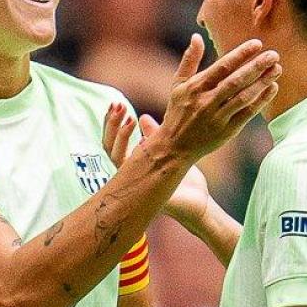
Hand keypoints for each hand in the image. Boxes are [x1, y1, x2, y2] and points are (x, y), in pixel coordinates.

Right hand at [102, 112, 211, 230]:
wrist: (198, 202)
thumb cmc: (185, 179)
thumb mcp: (171, 149)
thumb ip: (155, 135)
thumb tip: (143, 116)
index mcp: (134, 162)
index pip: (112, 141)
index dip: (111, 123)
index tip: (117, 105)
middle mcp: (130, 171)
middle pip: (107, 146)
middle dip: (109, 124)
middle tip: (117, 105)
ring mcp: (133, 179)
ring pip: (113, 154)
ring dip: (117, 132)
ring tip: (128, 116)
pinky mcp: (140, 186)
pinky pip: (126, 167)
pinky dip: (127, 146)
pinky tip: (138, 132)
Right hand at [154, 35, 279, 163]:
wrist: (174, 147)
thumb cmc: (177, 112)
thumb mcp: (178, 85)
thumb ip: (189, 60)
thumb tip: (197, 35)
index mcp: (195, 87)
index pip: (221, 67)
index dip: (240, 55)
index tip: (257, 43)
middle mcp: (206, 102)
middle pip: (236, 81)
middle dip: (256, 67)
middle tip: (273, 55)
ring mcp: (218, 117)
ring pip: (244, 97)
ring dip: (262, 83)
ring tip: (277, 69)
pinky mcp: (227, 131)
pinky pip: (247, 113)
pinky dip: (261, 101)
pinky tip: (272, 88)